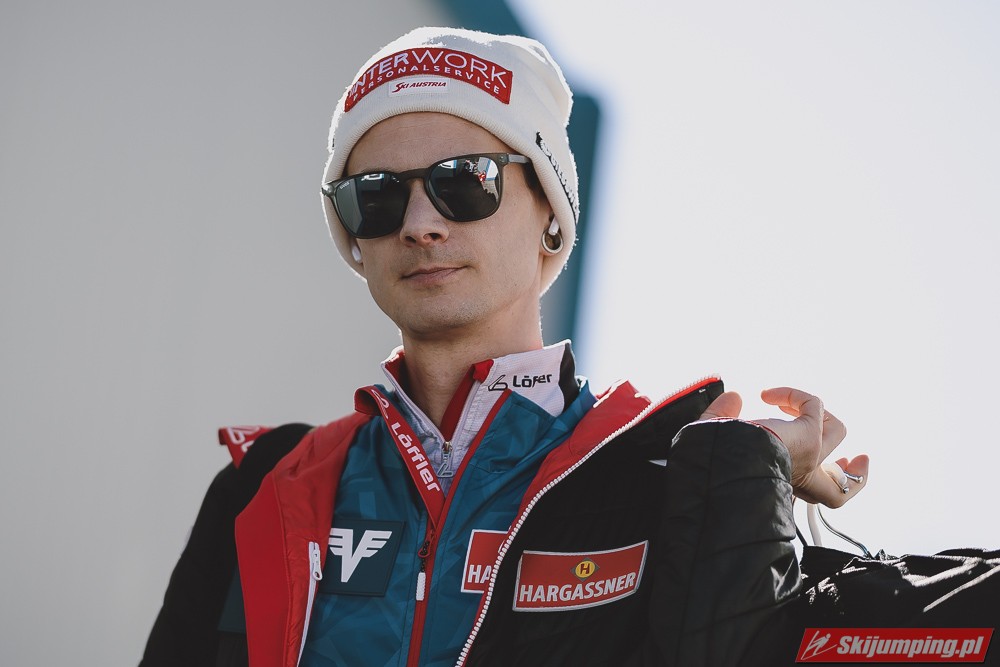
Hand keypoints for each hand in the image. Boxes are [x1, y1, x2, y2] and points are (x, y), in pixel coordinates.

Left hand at [699, 387, 868, 506]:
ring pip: (837, 432)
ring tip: (787, 402)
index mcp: (782, 487)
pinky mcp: (810, 438)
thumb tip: (733, 397)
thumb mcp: (719, 440)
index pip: (813, 497)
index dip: (831, 486)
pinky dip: (794, 394)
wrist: (723, 471)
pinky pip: (814, 404)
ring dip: (818, 411)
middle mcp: (800, 478)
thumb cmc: (716, 465)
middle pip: (842, 488)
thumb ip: (723, 418)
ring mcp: (810, 458)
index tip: (839, 471)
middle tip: (859, 458)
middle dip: (856, 472)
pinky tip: (767, 395)